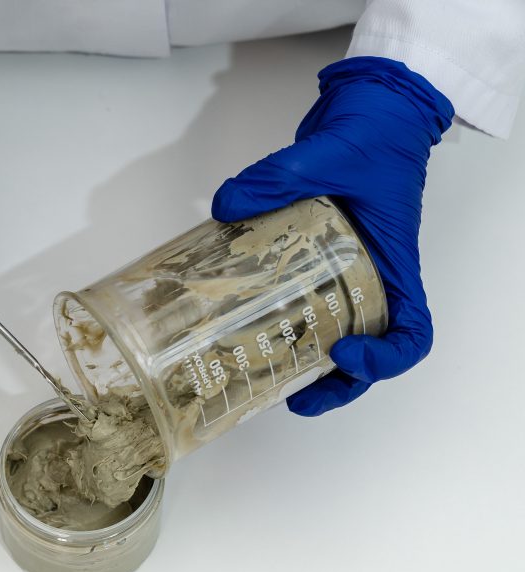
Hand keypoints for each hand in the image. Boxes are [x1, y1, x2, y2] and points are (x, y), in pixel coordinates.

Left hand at [212, 57, 453, 415]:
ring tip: (262, 379)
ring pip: (334, 332)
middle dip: (336, 384)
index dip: (386, 357)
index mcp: (394, 263)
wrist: (371, 108)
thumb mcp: (327, 154)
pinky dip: (278, 316)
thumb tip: (227, 205)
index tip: (346, 354)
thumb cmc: (374, 134)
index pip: (412, 330)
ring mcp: (345, 268)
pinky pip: (302, 298)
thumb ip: (277, 178)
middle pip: (369, 348)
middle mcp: (374, 275)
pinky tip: (240, 320)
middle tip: (292, 397)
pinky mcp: (316, 255)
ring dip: (304, 363)